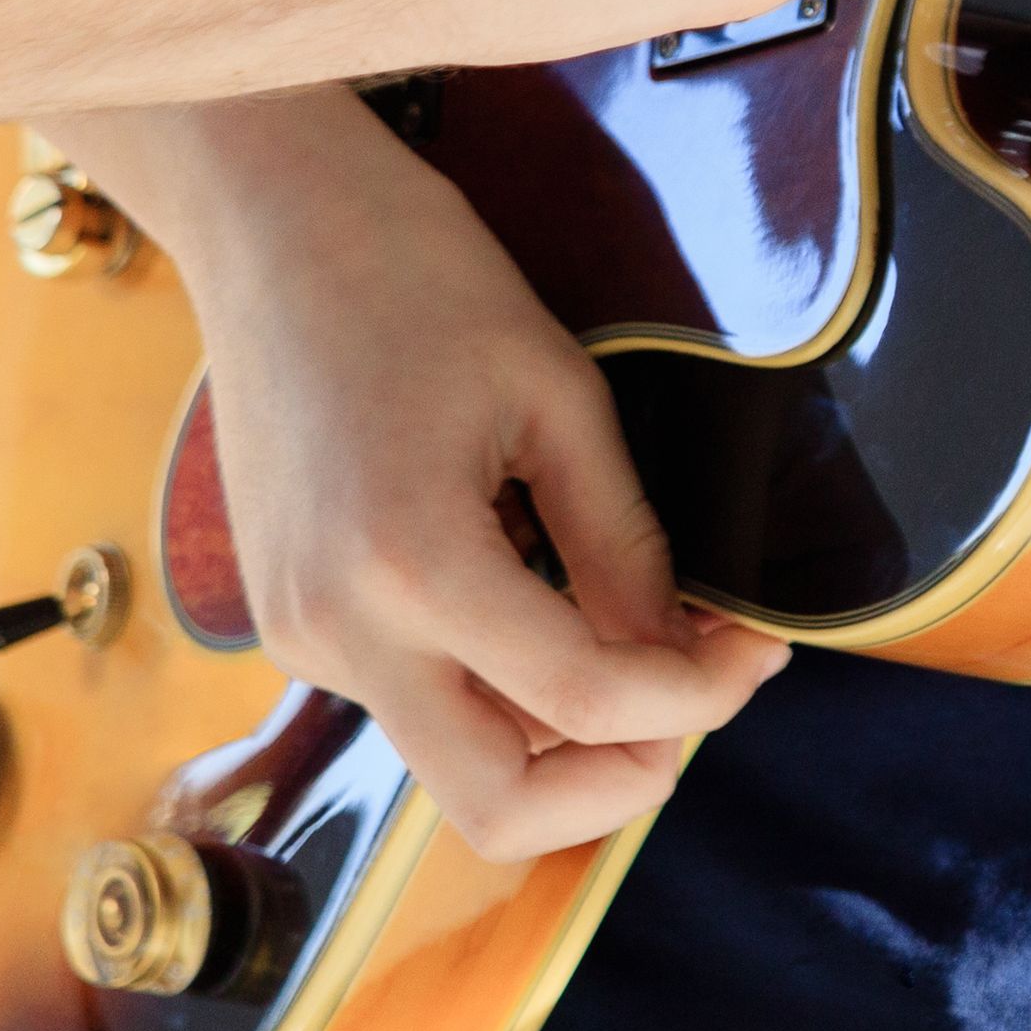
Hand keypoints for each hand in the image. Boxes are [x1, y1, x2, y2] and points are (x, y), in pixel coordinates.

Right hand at [74, 91, 785, 860]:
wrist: (271, 220)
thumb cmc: (415, 273)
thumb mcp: (559, 395)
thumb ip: (626, 548)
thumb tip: (688, 651)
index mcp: (411, 565)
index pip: (588, 703)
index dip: (700, 696)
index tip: (759, 650)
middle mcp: (339, 630)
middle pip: (499, 809)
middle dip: (619, 777)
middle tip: (695, 693)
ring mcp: (300, 637)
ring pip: (457, 763)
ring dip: (558, 735)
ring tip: (631, 631)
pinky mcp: (288, 623)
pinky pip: (413, 701)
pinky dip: (495, 685)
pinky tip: (539, 595)